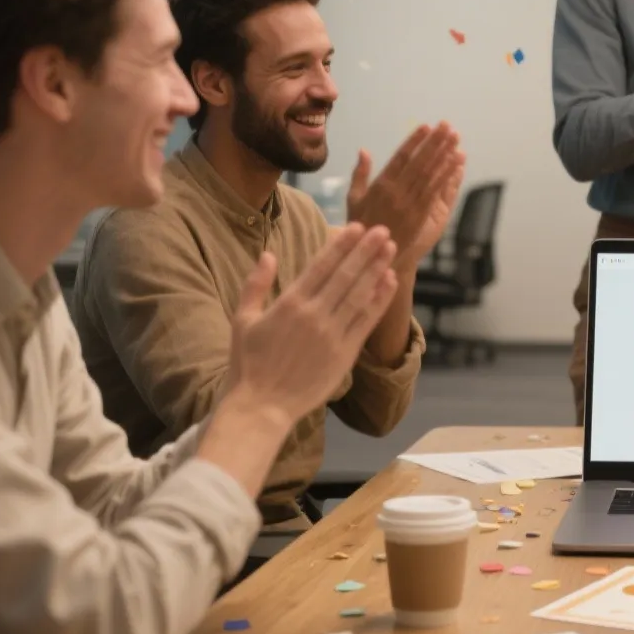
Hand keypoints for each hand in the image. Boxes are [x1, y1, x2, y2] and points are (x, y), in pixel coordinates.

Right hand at [223, 223, 399, 423]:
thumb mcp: (242, 320)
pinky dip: (380, 300)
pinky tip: (390, 282)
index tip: (357, 227)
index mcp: (289, 303)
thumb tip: (268, 254)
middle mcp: (314, 315)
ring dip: (377, 269)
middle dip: (366, 250)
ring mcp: (332, 334)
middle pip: (346, 275)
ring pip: (360, 294)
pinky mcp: (344, 353)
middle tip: (383, 229)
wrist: (262, 406)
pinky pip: (366, 321)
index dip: (341, 245)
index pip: (321, 266)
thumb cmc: (248, 364)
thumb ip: (255, 285)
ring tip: (391, 249)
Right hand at [345, 122, 465, 271]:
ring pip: (431, 174)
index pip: (400, 158)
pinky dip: (448, 174)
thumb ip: (360, 174)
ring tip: (455, 137)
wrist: (371, 257)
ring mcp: (411, 203)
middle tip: (447, 125)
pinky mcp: (422, 214)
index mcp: (380, 185)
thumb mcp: (353, 199)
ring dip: (444, 154)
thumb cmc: (360, 226)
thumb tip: (364, 150)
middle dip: (435, 142)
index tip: (426, 126)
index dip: (414, 141)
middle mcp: (397, 192)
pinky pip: (436, 191)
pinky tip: (457, 161)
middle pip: (420, 162)